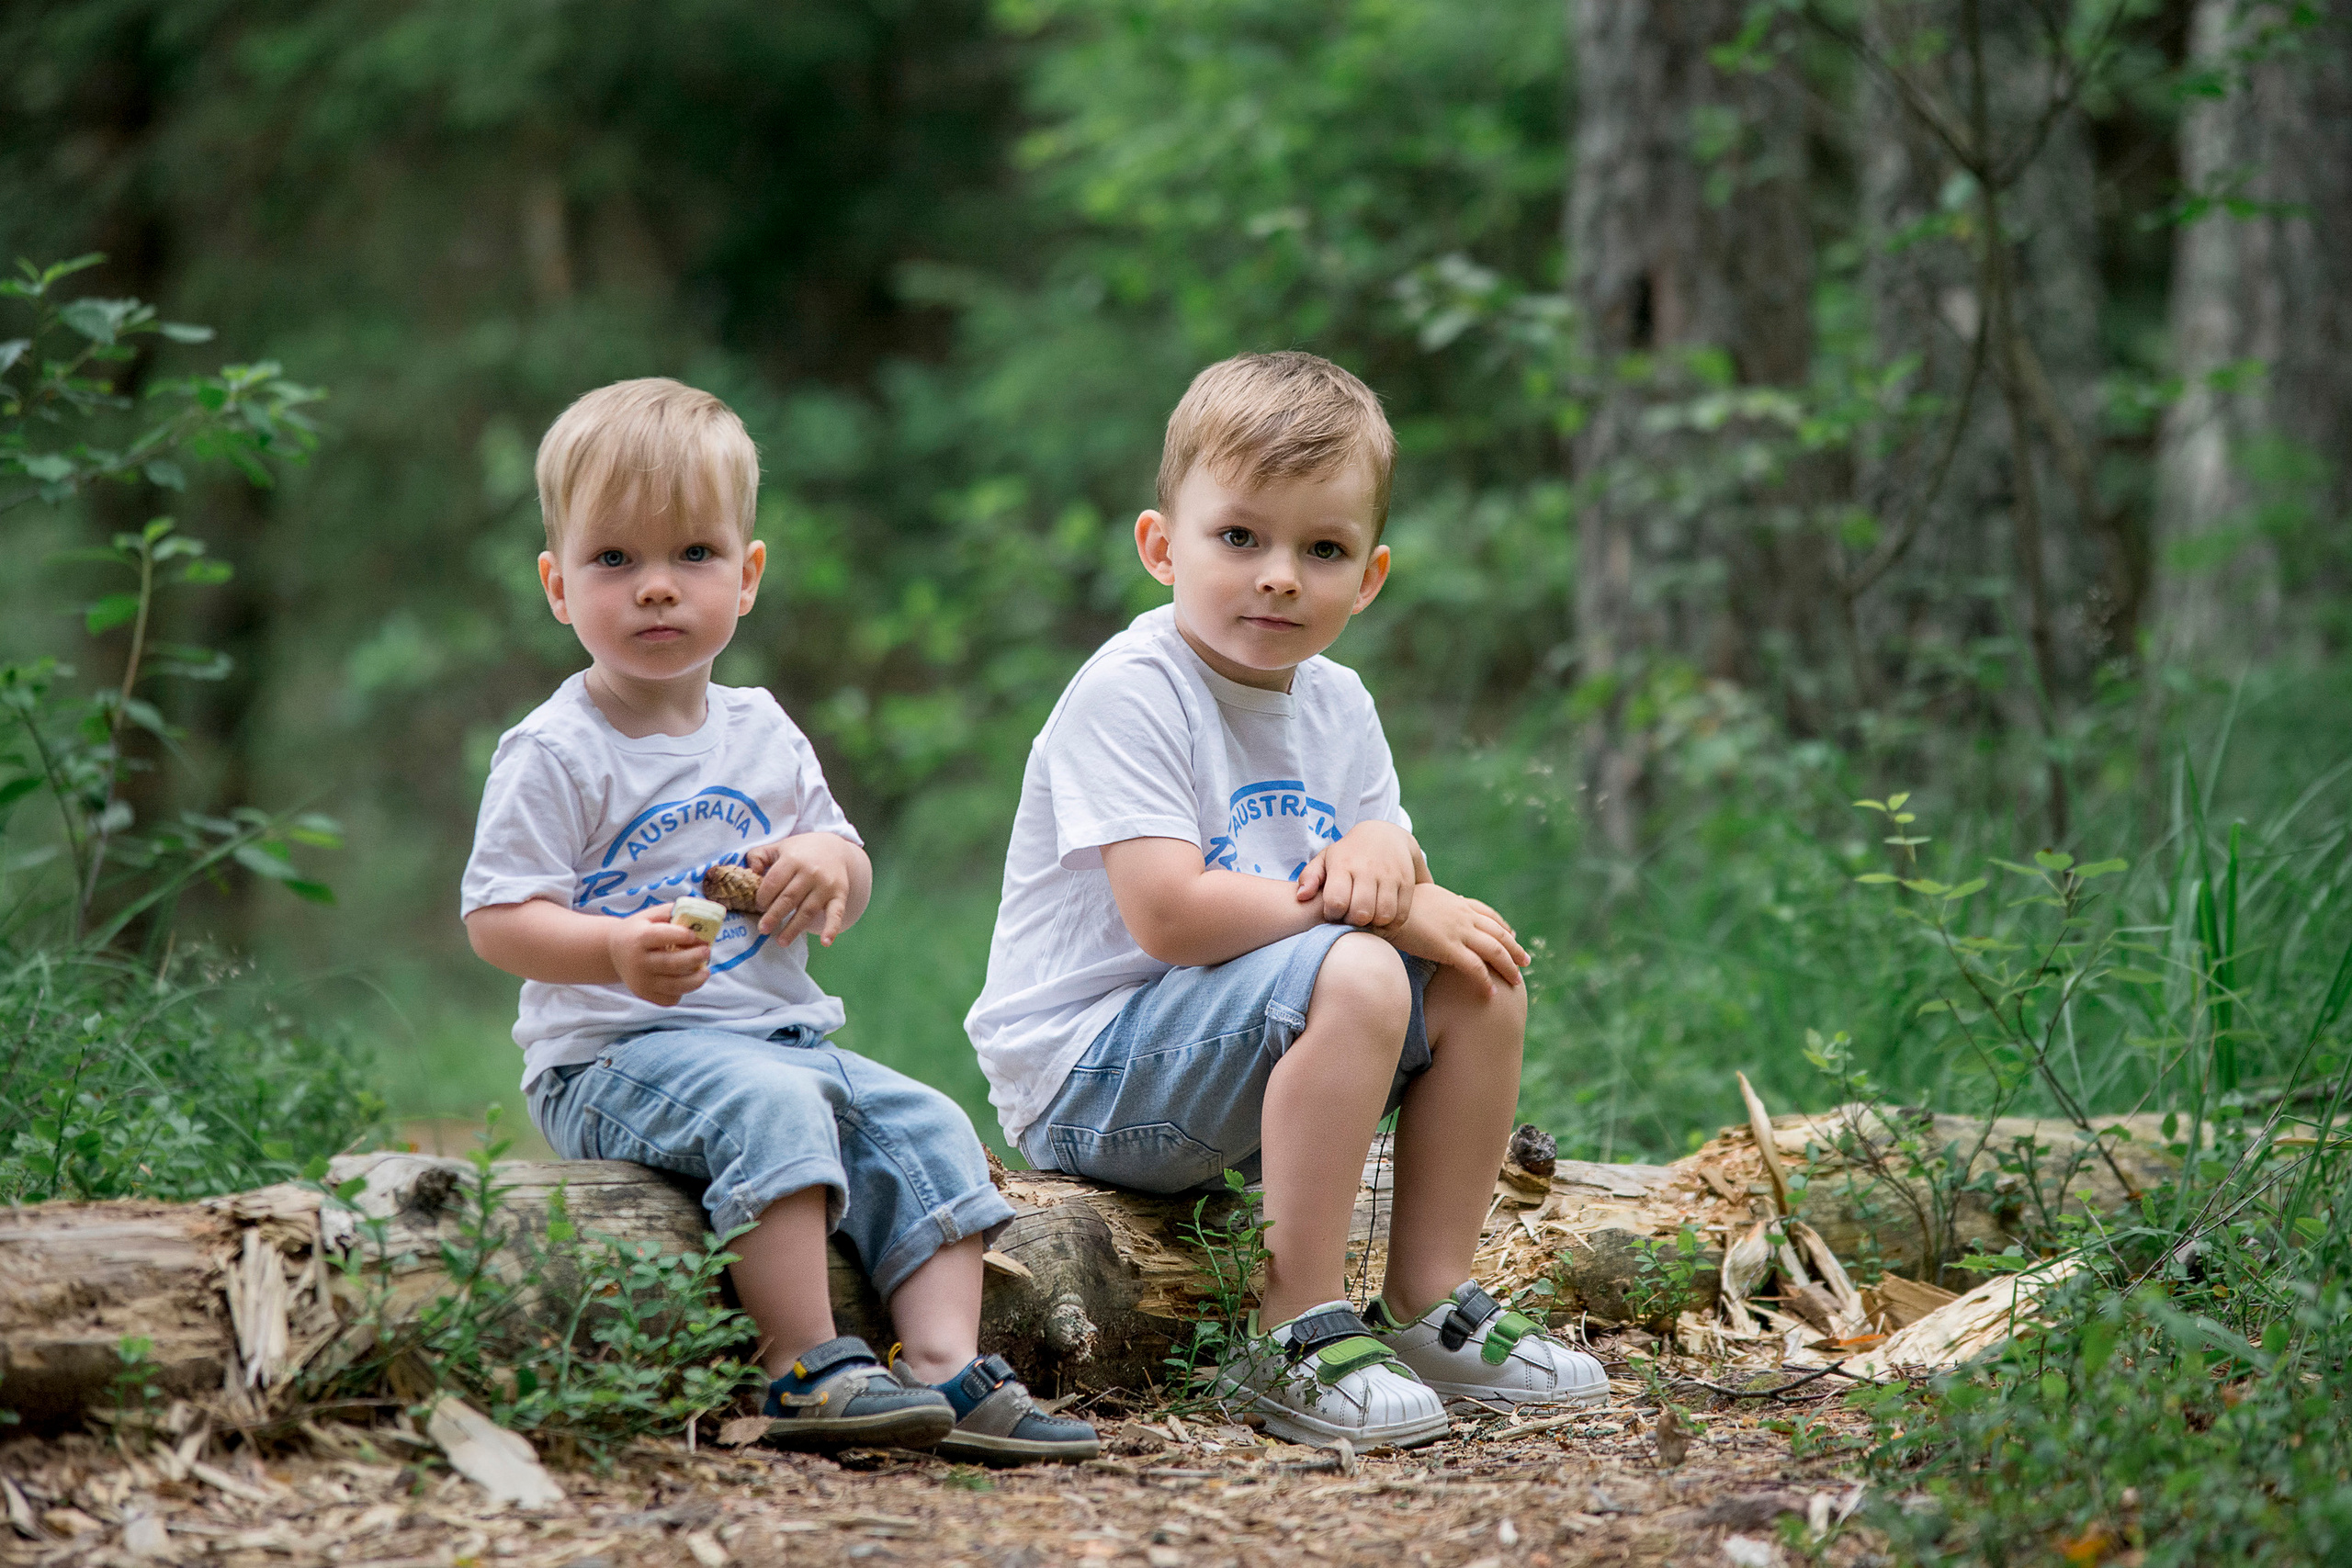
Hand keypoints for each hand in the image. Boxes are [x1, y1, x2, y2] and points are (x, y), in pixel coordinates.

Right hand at [606, 904, 710, 1004]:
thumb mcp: (650, 916)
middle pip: (672, 964)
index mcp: (638, 938)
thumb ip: (672, 912)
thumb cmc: (639, 931)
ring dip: (696, 979)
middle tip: (707, 951)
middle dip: (695, 958)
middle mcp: (637, 962)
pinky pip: (669, 998)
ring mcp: (640, 981)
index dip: (680, 935)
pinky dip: (683, 991)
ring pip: (674, 985)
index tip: (694, 934)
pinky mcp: (644, 994)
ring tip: (706, 971)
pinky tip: (687, 980)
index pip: (660, 936)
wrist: (614, 952)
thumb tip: (699, 917)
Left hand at [744, 833, 858, 946]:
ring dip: (794, 928)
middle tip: (763, 929)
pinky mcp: (839, 895)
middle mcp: (810, 872)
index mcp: (793, 859)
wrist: (835, 848)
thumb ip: (759, 856)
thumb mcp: (779, 847)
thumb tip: (751, 872)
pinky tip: (826, 942)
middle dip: (774, 915)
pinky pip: (836, 914)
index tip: (758, 907)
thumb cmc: (801, 851)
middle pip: (789, 898)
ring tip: (781, 942)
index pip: (773, 882)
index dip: (763, 897)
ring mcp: (826, 885)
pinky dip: (832, 928)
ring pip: (807, 910)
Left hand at [1295, 820, 1420, 928]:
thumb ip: (1309, 877)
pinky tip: (1381, 919)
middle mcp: (1368, 869)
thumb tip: (1300, 897)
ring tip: (1366, 920)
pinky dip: (1391, 924)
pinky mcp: (1407, 882)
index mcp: (1344, 864)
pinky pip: (1401, 914)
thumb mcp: (1326, 858)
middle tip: (1350, 919)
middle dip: (1353, 922)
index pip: (1336, 901)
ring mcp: (1390, 875)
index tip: (1333, 913)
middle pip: (1361, 912)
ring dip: (1373, 925)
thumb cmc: (1348, 853)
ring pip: (1383, 915)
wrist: (1386, 834)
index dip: (1333, 915)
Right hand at [1379, 884, 1528, 993]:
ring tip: (1517, 981)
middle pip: (1498, 932)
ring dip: (1508, 966)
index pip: (1486, 913)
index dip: (1502, 925)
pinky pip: (1475, 968)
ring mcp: (1458, 931)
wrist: (1382, 908)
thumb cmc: (1390, 904)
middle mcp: (1462, 915)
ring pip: (1494, 950)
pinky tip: (1492, 994)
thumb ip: (1425, 904)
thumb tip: (1422, 908)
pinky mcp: (1449, 948)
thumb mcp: (1413, 896)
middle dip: (1514, 948)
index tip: (1512, 934)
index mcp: (1455, 902)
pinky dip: (1486, 981)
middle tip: (1525, 961)